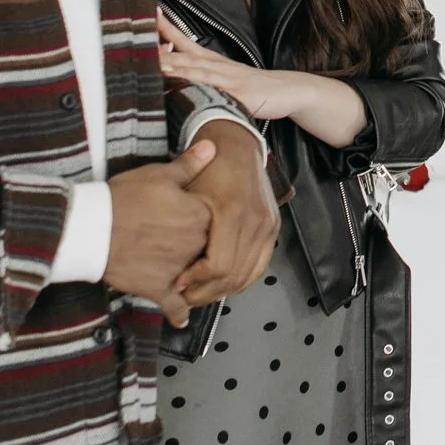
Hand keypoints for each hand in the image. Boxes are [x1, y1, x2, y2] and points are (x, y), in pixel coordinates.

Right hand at [104, 137, 217, 325]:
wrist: (91, 228)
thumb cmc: (122, 199)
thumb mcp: (158, 175)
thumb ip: (190, 165)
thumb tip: (212, 148)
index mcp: (200, 216)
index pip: (221, 219)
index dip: (214, 218)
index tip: (207, 216)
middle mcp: (195, 245)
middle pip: (211, 249)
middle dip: (208, 249)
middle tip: (199, 245)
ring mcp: (179, 270)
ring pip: (198, 277)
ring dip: (198, 279)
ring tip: (196, 277)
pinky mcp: (158, 288)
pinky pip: (174, 305)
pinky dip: (178, 311)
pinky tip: (182, 318)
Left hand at [158, 19, 370, 146]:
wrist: (290, 90)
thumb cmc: (256, 87)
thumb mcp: (227, 79)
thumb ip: (204, 78)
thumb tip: (178, 79)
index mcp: (213, 62)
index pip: (183, 42)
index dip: (166, 28)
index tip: (149, 13)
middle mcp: (217, 66)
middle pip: (183, 54)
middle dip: (161, 47)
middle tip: (138, 35)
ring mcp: (228, 80)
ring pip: (196, 71)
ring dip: (175, 66)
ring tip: (154, 62)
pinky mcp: (240, 95)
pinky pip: (218, 92)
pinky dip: (201, 88)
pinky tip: (188, 87)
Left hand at [175, 123, 279, 307]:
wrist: (236, 147)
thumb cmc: (207, 168)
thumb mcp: (187, 190)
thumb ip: (180, 229)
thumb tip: (172, 273)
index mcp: (233, 210)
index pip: (219, 264)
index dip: (196, 281)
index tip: (177, 284)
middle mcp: (256, 220)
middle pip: (234, 275)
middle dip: (207, 292)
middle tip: (184, 297)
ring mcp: (268, 225)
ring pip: (247, 275)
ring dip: (223, 290)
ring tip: (199, 293)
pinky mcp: (273, 228)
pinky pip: (259, 266)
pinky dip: (240, 280)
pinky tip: (221, 283)